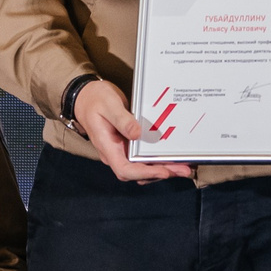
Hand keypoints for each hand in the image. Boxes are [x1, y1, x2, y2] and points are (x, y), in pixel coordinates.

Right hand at [71, 78, 193, 182]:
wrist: (87, 97)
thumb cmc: (95, 100)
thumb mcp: (108, 105)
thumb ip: (122, 120)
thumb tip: (137, 134)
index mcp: (107, 146)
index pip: (124, 169)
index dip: (144, 173)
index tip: (163, 171)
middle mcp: (114, 153)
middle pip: (137, 173)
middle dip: (161, 173)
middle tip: (183, 170)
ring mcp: (121, 151)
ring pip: (142, 169)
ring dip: (163, 169)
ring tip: (184, 167)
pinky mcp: (128, 146)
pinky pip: (143, 159)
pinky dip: (158, 161)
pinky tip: (172, 158)